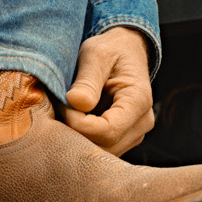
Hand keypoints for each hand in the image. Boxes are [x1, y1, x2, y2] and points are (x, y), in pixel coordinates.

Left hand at [63, 26, 155, 155]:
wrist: (126, 51)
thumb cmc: (111, 50)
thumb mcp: (96, 55)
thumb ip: (87, 80)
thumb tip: (76, 103)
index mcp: (139, 101)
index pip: (108, 130)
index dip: (79, 124)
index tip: (64, 104)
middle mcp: (143, 122)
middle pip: (104, 146)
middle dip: (76, 133)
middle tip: (59, 108)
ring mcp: (135, 133)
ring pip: (101, 151)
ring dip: (78, 137)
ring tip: (67, 111)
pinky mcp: (124, 137)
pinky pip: (101, 147)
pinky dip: (83, 138)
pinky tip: (74, 119)